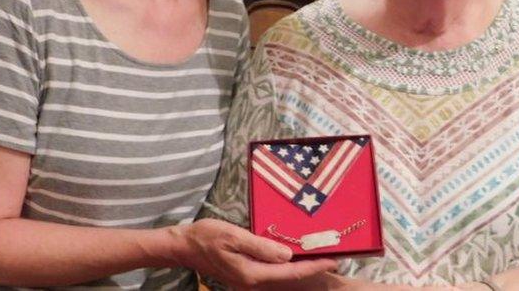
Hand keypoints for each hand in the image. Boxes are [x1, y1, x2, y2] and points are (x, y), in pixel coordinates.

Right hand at [174, 219, 336, 289]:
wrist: (184, 247)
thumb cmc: (207, 237)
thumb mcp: (234, 237)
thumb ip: (261, 247)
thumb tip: (288, 255)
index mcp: (252, 274)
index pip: (291, 272)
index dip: (314, 266)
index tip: (334, 260)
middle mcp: (252, 282)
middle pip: (289, 278)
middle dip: (312, 269)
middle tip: (334, 258)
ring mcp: (248, 281)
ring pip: (281, 277)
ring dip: (300, 268)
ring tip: (319, 257)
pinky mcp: (244, 275)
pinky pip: (271, 273)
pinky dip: (286, 266)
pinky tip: (293, 258)